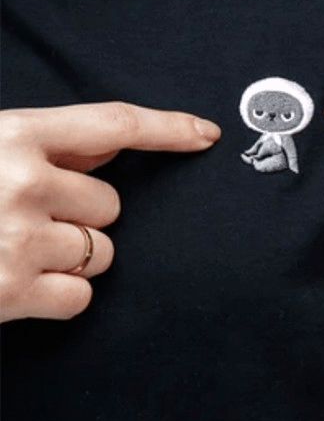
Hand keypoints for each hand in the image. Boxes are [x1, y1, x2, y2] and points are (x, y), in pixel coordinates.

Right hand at [0, 101, 219, 322]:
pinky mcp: (12, 292)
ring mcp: (19, 239)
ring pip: (103, 253)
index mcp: (16, 135)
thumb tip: (113, 148)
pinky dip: (59, 296)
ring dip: (74, 259)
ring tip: (16, 251)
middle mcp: (23, 183)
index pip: (114, 124)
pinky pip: (81, 296)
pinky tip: (20, 283)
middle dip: (83, 216)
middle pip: (113, 204)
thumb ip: (50, 147)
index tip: (207, 134)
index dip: (169, 128)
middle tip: (30, 219)